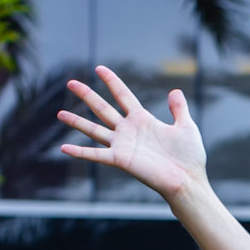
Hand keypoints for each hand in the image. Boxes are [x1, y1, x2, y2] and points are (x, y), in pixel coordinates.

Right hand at [59, 65, 207, 203]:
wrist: (188, 180)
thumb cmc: (189, 157)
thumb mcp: (186, 127)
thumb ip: (179, 109)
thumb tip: (175, 90)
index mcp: (143, 120)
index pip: (123, 95)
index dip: (112, 82)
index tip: (99, 68)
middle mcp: (129, 131)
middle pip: (103, 108)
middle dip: (87, 95)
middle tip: (70, 82)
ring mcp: (123, 145)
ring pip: (94, 129)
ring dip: (77, 121)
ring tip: (59, 113)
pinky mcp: (120, 160)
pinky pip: (96, 155)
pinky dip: (80, 152)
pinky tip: (64, 148)